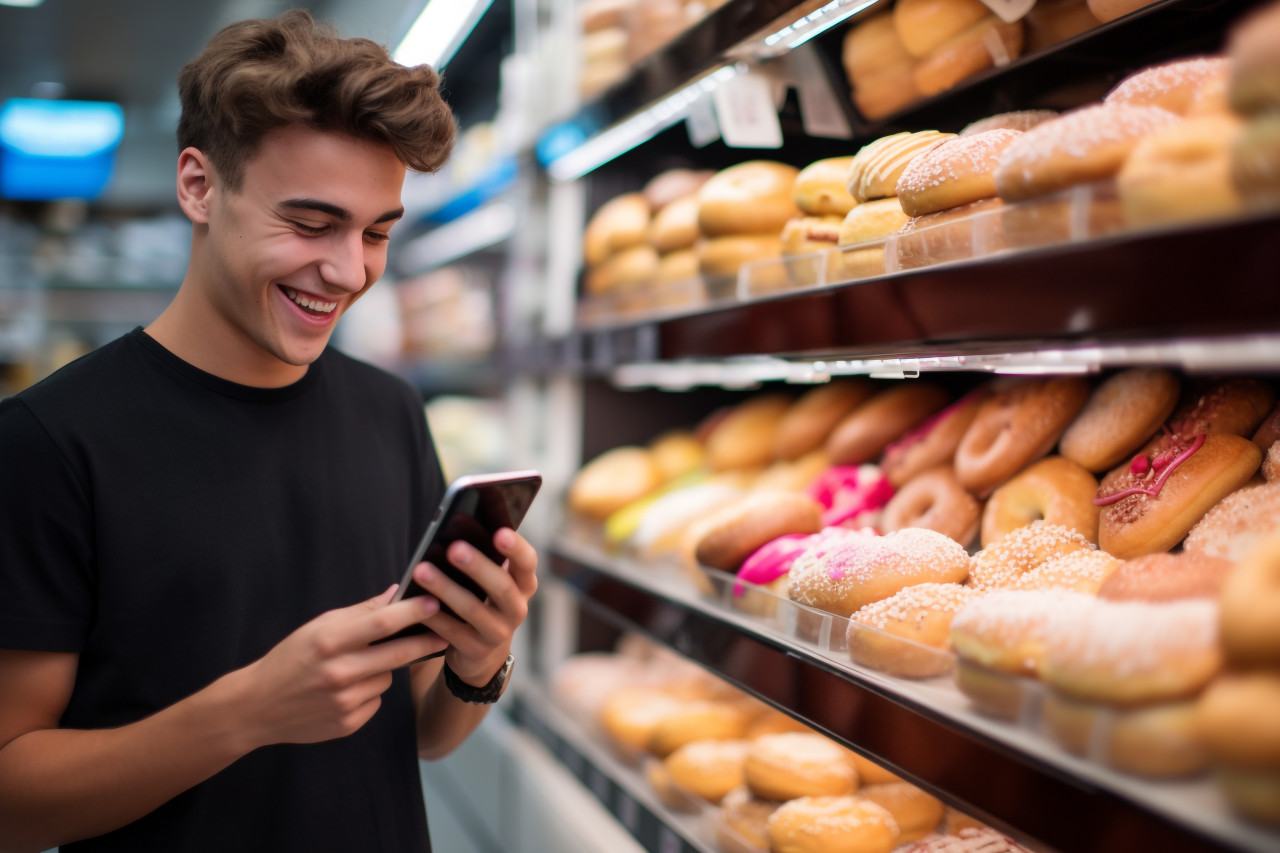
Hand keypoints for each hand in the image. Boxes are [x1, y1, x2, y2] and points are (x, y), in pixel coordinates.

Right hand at [232, 587, 449, 747]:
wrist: (257, 707)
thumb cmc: (290, 659)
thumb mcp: (318, 627)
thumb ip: (360, 612)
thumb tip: (396, 592)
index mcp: (329, 641)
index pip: (381, 623)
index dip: (412, 612)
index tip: (435, 603)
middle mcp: (338, 672)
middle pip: (397, 654)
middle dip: (424, 641)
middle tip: (443, 632)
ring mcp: (344, 701)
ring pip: (387, 677)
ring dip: (382, 669)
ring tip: (354, 668)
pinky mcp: (348, 723)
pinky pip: (376, 699)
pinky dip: (368, 692)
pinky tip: (345, 692)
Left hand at [409, 528, 537, 685]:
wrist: (482, 651)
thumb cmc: (484, 601)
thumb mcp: (493, 582)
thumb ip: (486, 559)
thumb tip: (458, 526)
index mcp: (523, 584)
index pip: (527, 563)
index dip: (516, 549)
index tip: (499, 533)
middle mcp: (517, 609)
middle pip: (501, 587)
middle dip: (477, 566)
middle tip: (454, 548)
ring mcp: (498, 632)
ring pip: (472, 609)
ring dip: (446, 588)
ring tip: (422, 570)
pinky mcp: (476, 649)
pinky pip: (452, 631)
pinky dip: (433, 615)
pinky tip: (415, 601)